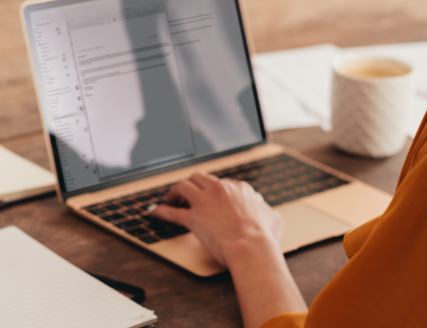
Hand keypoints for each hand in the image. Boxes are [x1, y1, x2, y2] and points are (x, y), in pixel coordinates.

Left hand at [150, 172, 282, 269]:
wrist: (252, 248)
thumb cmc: (263, 237)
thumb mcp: (273, 218)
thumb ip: (267, 211)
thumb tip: (269, 213)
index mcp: (238, 189)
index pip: (222, 183)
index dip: (215, 191)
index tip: (211, 198)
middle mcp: (220, 190)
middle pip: (199, 177)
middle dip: (192, 184)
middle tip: (188, 195)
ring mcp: (204, 202)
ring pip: (183, 186)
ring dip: (175, 192)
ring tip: (172, 200)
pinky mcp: (193, 217)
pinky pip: (171, 212)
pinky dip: (160, 211)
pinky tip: (154, 212)